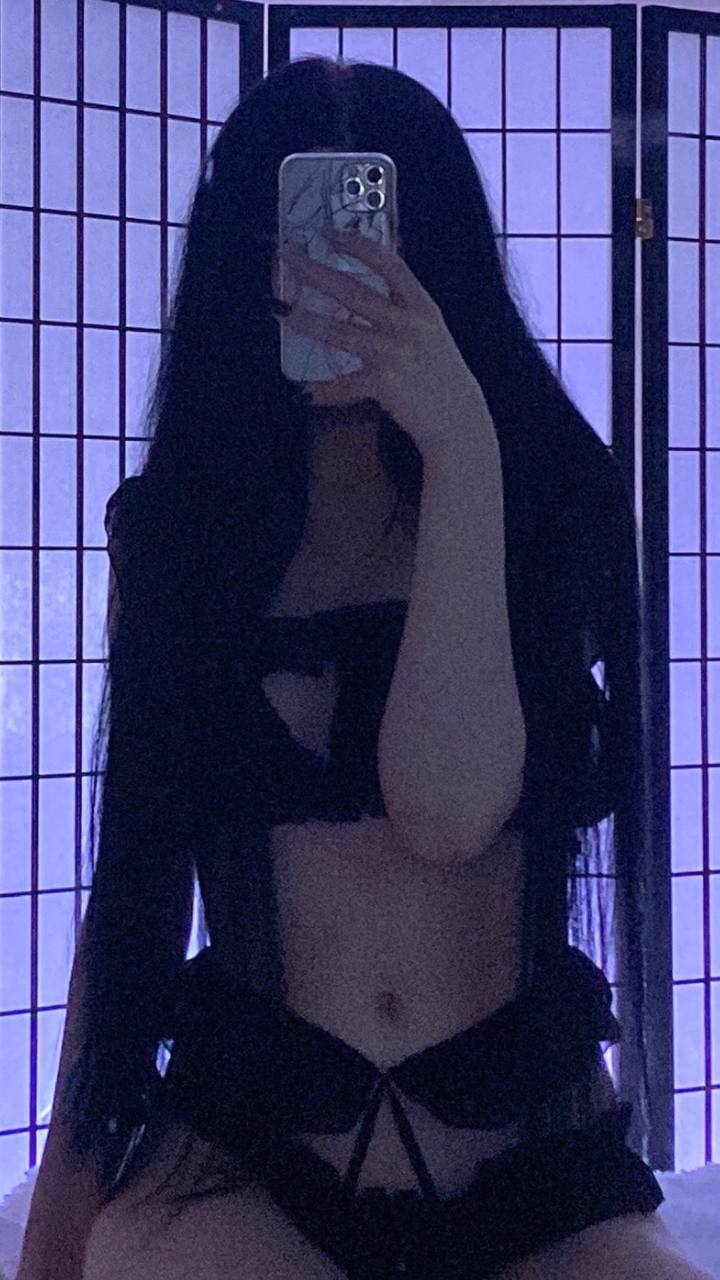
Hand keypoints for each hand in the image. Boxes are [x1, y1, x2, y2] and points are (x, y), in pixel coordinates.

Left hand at [275, 230, 494, 459]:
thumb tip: (364, 301)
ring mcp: (394, 354)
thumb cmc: (443, 378)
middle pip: (353, 291)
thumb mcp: (432, 335)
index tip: (333, 235)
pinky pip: (343, 386)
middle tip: (289, 258)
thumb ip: (403, 314)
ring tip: (281, 312)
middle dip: (316, 272)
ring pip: (339, 332)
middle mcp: (408, 326)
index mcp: (422, 308)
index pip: (390, 265)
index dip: (359, 246)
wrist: (459, 419)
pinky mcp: (383, 384)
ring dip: (306, 320)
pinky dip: (323, 390)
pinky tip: (303, 391)